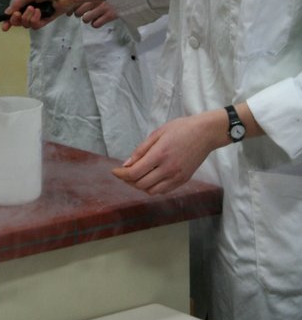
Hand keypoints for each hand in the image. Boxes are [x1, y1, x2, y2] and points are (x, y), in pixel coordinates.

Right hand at [3, 0, 103, 30]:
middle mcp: (31, 6)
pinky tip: (39, 13)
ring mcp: (39, 14)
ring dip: (27, 17)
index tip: (4, 27)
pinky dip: (35, 20)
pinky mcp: (47, 19)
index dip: (9, 20)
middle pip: (19, 20)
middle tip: (18, 15)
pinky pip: (36, 25)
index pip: (14, 11)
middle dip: (16, 19)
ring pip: (27, 24)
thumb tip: (7, 13)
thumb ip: (17, 3)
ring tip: (34, 9)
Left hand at [73, 0, 117, 27]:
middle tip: (82, 13)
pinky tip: (99, 19)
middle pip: (78, 11)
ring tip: (90, 16)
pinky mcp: (110, 15)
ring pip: (85, 19)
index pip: (75, 0)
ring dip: (87, 19)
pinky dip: (96, 23)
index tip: (70, 10)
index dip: (70, 7)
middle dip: (78, 13)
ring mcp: (103, 7)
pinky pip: (96, 24)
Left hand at [112, 111, 226, 194]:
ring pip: (151, 191)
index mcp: (160, 154)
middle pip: (141, 184)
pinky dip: (153, 188)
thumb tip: (126, 164)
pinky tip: (149, 179)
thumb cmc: (181, 128)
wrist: (205, 133)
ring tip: (135, 177)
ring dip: (140, 186)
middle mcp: (168, 169)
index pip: (135, 173)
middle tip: (123, 173)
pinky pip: (163, 191)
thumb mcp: (157, 133)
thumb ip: (141, 150)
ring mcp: (177, 177)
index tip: (114, 171)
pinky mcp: (183, 180)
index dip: (121, 174)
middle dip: (128, 180)